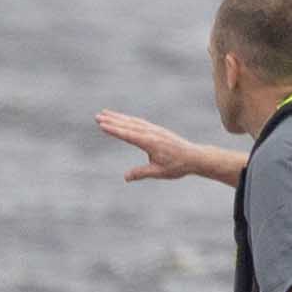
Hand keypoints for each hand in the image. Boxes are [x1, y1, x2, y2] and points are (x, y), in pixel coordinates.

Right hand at [97, 112, 230, 187]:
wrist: (194, 157)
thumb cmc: (177, 166)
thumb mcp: (158, 172)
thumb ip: (141, 173)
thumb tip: (125, 177)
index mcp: (150, 142)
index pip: (128, 135)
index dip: (114, 130)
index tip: (102, 125)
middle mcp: (151, 133)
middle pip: (128, 125)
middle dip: (112, 120)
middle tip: (97, 116)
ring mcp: (155, 130)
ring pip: (133, 121)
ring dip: (119, 117)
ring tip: (105, 113)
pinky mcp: (157, 130)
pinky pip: (140, 122)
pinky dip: (129, 119)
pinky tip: (123, 118)